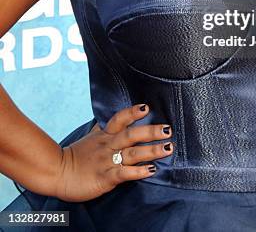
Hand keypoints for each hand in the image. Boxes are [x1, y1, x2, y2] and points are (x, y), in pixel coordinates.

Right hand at [53, 104, 172, 201]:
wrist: (56, 173)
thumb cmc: (77, 156)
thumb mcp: (91, 137)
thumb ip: (105, 128)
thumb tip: (119, 118)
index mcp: (105, 135)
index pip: (120, 119)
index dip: (133, 112)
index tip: (147, 107)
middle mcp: (108, 145)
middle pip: (131, 135)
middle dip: (151, 132)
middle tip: (168, 129)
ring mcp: (107, 161)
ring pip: (132, 153)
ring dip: (151, 151)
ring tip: (168, 148)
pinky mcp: (105, 177)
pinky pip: (124, 173)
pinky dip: (138, 171)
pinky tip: (151, 170)